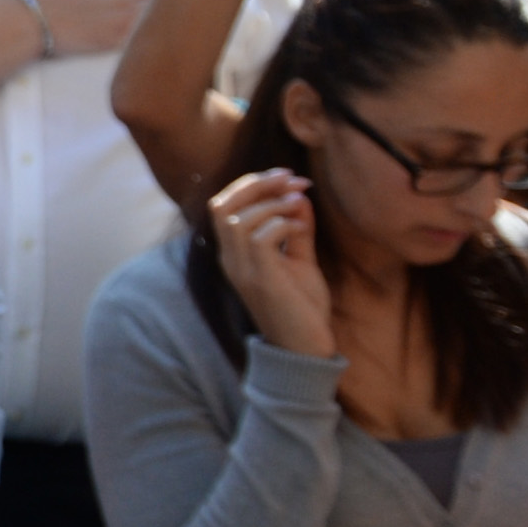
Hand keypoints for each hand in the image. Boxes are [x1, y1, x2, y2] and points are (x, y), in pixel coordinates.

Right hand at [207, 167, 336, 353]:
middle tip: (291, 177)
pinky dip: (280, 223)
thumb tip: (298, 196)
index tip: (288, 176)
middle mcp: (231, 260)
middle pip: (223, 205)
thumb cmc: (302, 309)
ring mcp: (243, 270)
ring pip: (237, 219)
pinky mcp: (261, 280)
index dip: (251, 183)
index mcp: (234, 254)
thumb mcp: (300, 262)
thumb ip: (297, 231)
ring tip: (298, 200)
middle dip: (256, 183)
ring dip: (271, 202)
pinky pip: (259, 238)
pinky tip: (300, 225)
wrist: (305, 350)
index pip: (223, 205)